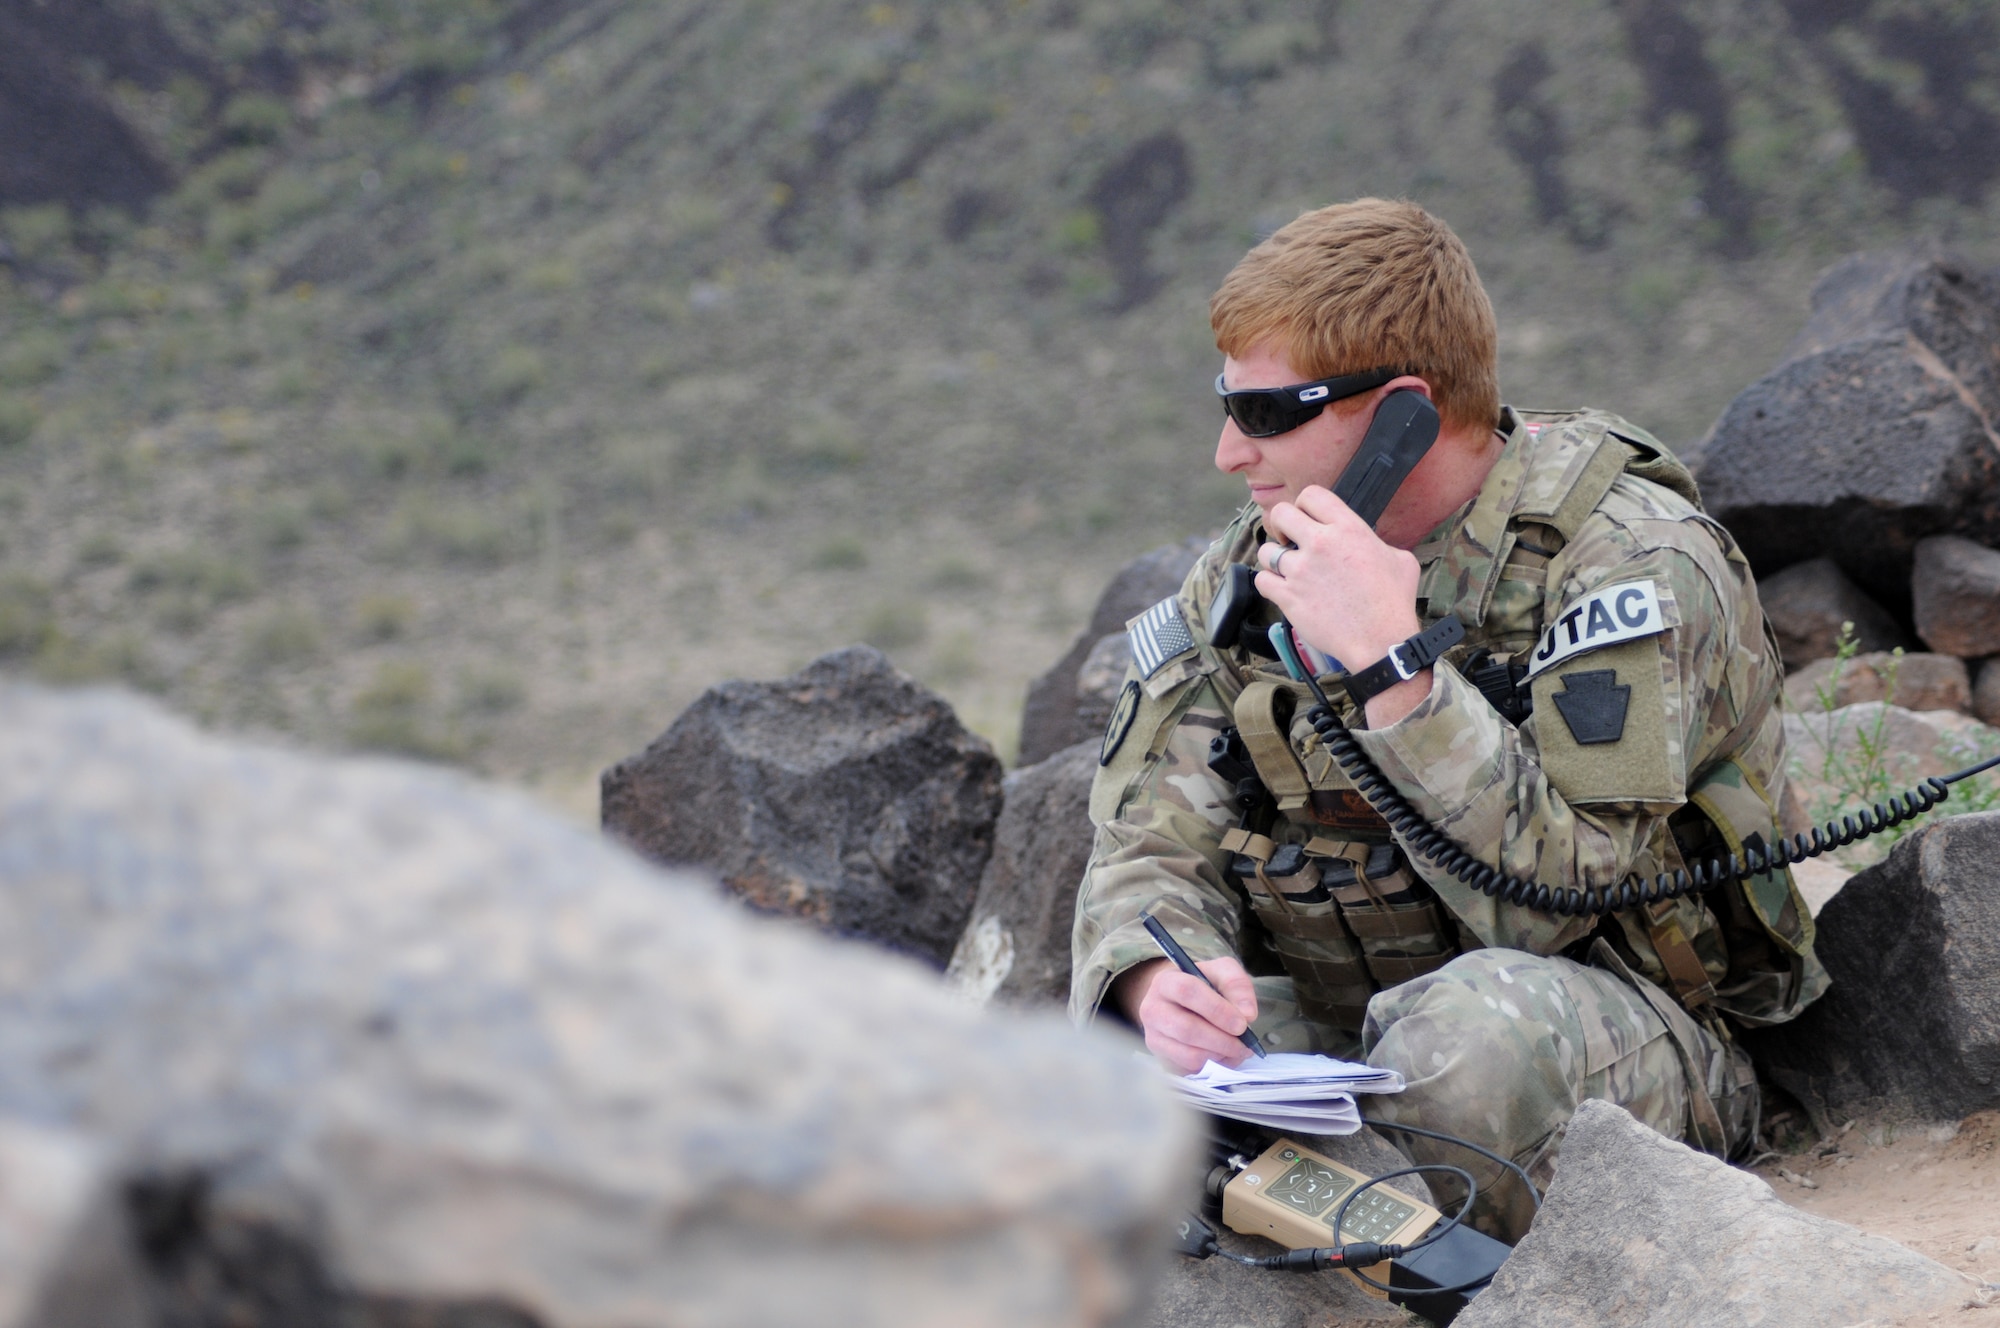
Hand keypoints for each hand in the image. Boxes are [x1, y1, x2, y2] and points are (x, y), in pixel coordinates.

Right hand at [1115, 956, 1259, 1074]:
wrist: (1179, 1001)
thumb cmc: (1202, 985)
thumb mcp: (1221, 972)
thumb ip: (1237, 985)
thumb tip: (1247, 1014)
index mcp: (1165, 981)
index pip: (1187, 992)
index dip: (1217, 1010)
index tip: (1241, 1024)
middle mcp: (1152, 1009)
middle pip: (1187, 1029)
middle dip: (1222, 1040)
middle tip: (1244, 1044)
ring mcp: (1153, 1036)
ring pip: (1189, 1054)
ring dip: (1220, 1055)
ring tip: (1237, 1050)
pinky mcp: (1161, 1058)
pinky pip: (1190, 1069)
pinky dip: (1212, 1066)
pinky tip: (1223, 1055)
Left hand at [1256, 486, 1431, 724]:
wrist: (1381, 640)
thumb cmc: (1393, 601)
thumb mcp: (1399, 559)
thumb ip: (1377, 542)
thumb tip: (1370, 542)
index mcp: (1348, 528)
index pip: (1311, 494)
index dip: (1305, 504)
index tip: (1308, 519)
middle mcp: (1321, 544)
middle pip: (1280, 513)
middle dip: (1282, 525)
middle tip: (1290, 540)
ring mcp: (1301, 570)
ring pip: (1267, 550)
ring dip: (1274, 558)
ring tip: (1287, 569)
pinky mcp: (1288, 596)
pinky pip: (1262, 580)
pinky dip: (1269, 583)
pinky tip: (1282, 588)